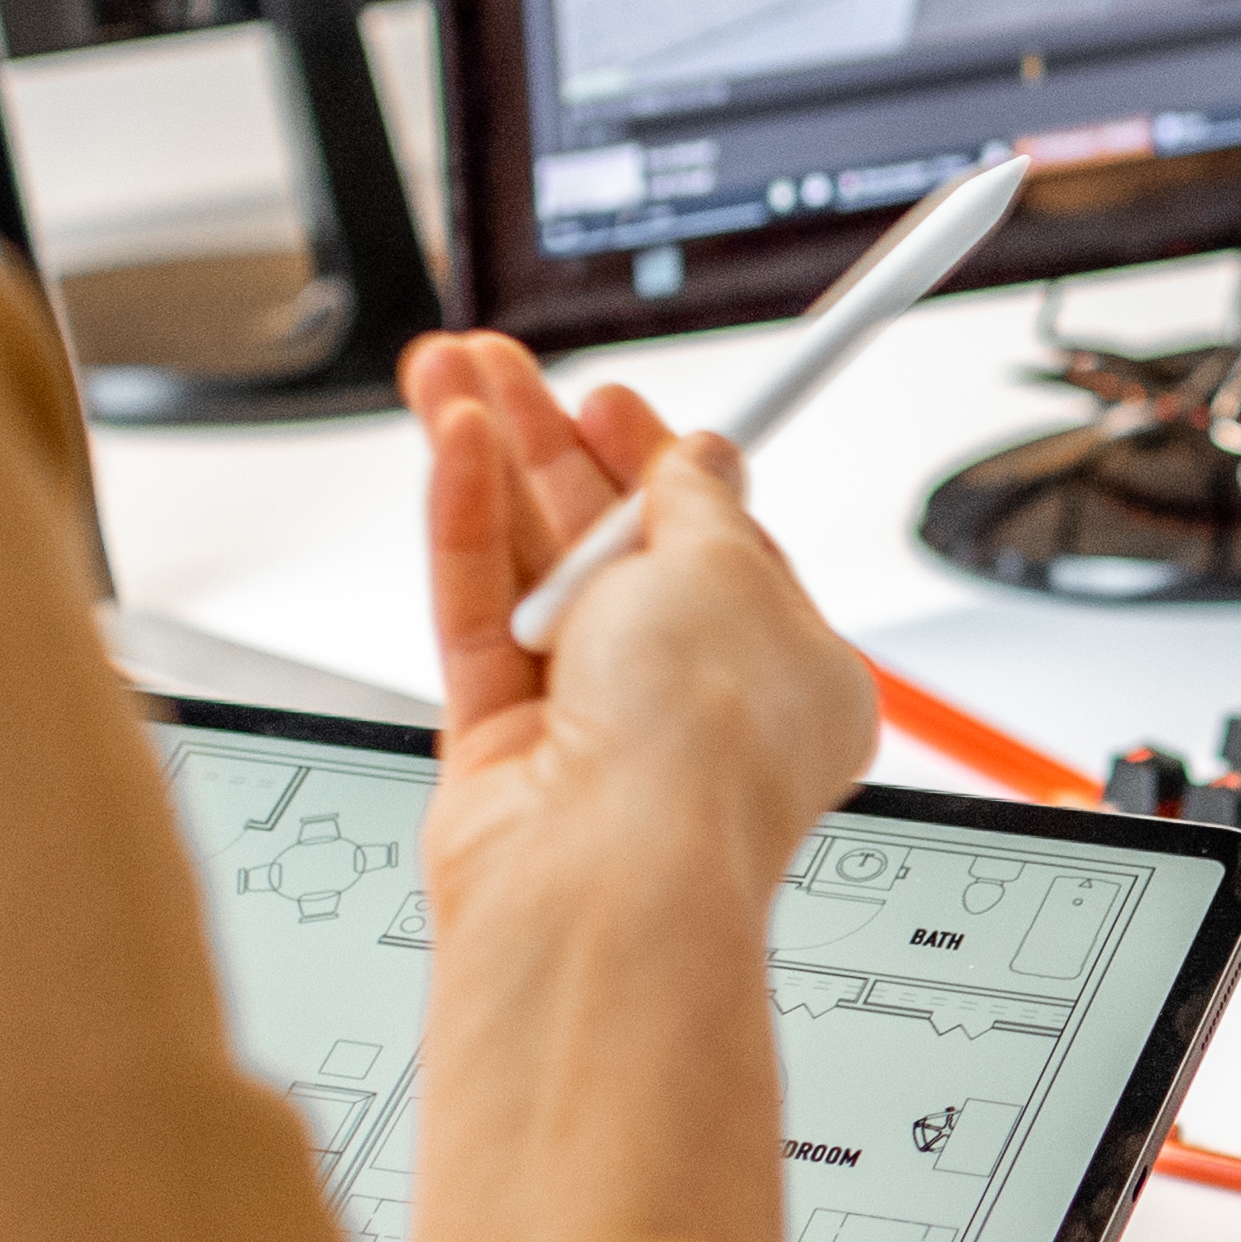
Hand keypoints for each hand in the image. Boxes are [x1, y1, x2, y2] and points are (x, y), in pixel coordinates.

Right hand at [387, 333, 877, 1241]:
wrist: (611, 881)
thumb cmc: (701, 751)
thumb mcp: (724, 568)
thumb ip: (692, 501)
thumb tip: (700, 459)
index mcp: (790, 670)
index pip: (715, 538)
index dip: (655, 457)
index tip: (609, 395)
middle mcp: (692, 702)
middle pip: (609, 544)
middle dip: (550, 441)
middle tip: (500, 361)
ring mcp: (594, 729)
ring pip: (530, 570)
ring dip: (492, 466)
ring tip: (450, 376)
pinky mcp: (504, 752)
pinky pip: (481, 616)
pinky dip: (467, 529)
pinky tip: (457, 450)